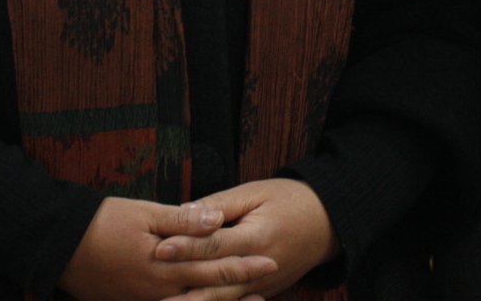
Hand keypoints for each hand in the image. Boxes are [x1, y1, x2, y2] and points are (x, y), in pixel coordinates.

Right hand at [60, 197, 277, 300]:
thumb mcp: (143, 213)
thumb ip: (182, 220)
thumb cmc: (102, 222)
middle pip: (207, 293)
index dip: (244, 266)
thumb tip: (217, 220)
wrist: (58, 246)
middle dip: (239, 289)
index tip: (271, 262)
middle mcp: (158, 292)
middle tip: (269, 284)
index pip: (214, 268)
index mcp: (165, 267)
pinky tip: (202, 299)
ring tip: (248, 300)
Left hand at [153, 179, 338, 299]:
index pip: (214, 245)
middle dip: (181, 284)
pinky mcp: (263, 292)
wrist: (329, 223)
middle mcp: (258, 268)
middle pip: (214, 281)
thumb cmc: (291, 200)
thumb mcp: (257, 191)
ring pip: (222, 300)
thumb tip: (186, 211)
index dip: (186, 247)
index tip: (158, 249)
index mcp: (256, 238)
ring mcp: (262, 285)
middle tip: (151, 285)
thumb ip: (221, 204)